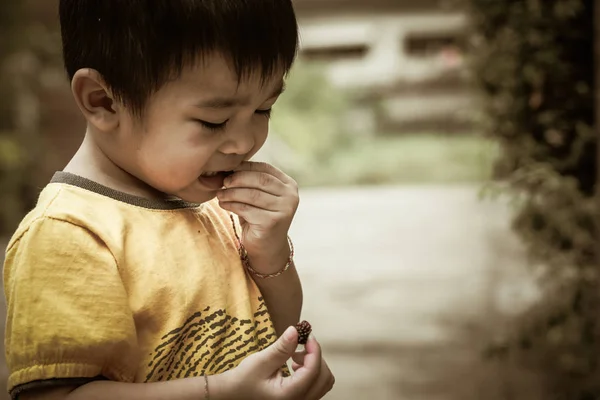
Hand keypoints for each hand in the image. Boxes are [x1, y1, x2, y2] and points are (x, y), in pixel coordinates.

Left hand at [217, 161, 298, 273]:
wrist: (267, 248)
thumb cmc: (259, 218)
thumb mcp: (258, 196)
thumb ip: (251, 181)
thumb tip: (228, 164)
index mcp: (289, 185)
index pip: (265, 169)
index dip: (245, 167)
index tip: (228, 170)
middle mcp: (291, 196)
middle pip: (259, 179)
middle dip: (237, 179)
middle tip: (222, 182)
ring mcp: (284, 209)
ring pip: (251, 194)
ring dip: (231, 193)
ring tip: (220, 194)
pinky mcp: (272, 222)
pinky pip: (246, 208)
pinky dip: (231, 205)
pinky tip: (223, 205)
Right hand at [220, 325, 334, 399]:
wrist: (232, 395)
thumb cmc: (243, 380)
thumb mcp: (260, 362)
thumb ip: (281, 348)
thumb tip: (296, 331)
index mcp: (289, 395)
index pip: (314, 371)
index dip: (315, 349)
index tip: (307, 335)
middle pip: (325, 378)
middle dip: (315, 358)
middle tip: (298, 347)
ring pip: (324, 383)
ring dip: (315, 365)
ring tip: (294, 358)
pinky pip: (317, 386)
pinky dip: (312, 373)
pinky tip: (294, 366)